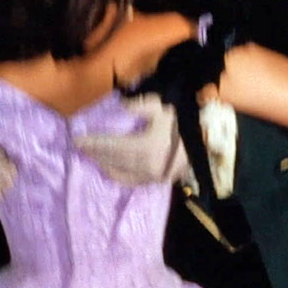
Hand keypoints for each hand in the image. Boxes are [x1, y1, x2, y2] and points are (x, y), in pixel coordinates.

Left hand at [74, 92, 191, 184]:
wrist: (210, 136)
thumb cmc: (184, 118)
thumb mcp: (160, 106)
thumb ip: (137, 106)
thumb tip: (118, 107)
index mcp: (145, 147)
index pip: (112, 145)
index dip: (94, 142)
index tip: (77, 139)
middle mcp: (147, 166)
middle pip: (114, 160)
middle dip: (95, 153)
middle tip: (80, 147)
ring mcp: (154, 176)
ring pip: (122, 173)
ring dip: (105, 165)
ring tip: (92, 157)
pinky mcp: (161, 180)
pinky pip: (134, 181)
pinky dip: (120, 175)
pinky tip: (111, 170)